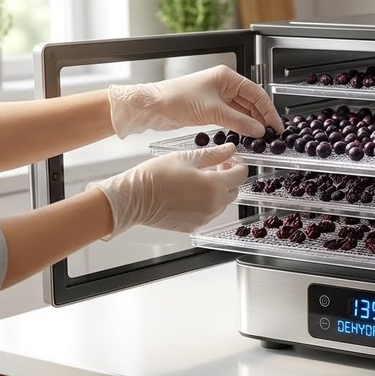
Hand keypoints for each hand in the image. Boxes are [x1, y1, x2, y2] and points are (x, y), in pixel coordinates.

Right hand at [88, 143, 246, 237]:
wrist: (134, 199)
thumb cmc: (155, 176)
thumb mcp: (186, 158)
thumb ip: (213, 154)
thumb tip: (230, 150)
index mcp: (214, 186)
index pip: (240, 175)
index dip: (238, 165)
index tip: (230, 159)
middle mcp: (213, 205)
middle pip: (234, 191)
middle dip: (229, 178)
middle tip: (216, 167)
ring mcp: (204, 218)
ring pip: (222, 204)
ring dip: (219, 192)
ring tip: (200, 180)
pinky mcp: (194, 226)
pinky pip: (208, 214)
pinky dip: (206, 204)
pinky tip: (191, 194)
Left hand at [108, 65, 284, 138]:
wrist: (153, 107)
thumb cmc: (176, 100)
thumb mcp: (212, 112)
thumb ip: (239, 122)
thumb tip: (259, 130)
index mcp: (227, 77)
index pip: (257, 93)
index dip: (269, 111)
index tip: (277, 126)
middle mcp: (224, 84)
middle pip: (251, 102)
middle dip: (262, 118)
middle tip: (270, 135)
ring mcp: (218, 97)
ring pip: (242, 111)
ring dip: (251, 124)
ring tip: (259, 138)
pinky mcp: (210, 108)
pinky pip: (232, 117)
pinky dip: (239, 126)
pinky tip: (244, 135)